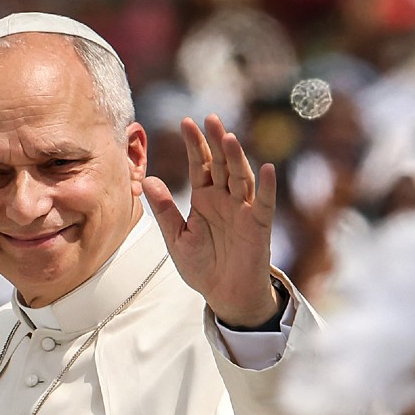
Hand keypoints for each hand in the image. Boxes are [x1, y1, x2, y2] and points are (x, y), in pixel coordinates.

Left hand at [144, 116, 279, 327]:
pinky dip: (266, 187)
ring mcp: (243, 210)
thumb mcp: (176, 239)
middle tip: (209, 119)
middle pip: (220, 165)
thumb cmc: (201, 266)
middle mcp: (225, 198)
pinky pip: (264, 204)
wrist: (224, 294)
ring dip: (236, 158)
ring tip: (228, 138)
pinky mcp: (258, 226)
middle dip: (214, 142)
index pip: (198, 165)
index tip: (185, 122)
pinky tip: (267, 168)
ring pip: (240, 178)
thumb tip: (148, 180)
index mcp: (204, 198)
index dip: (194, 145)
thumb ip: (165, 211)